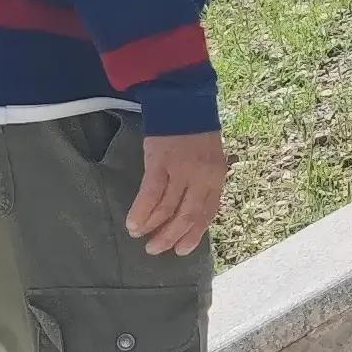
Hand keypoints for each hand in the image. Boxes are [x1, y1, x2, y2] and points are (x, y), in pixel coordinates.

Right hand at [128, 129, 229, 257]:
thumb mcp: (211, 158)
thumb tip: (190, 211)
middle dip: (171, 236)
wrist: (183, 101)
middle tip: (157, 250)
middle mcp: (202, 177)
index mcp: (217, 176)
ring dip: (153, 227)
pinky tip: (134, 224)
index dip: (194, 233)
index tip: (182, 249)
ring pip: (168, 208)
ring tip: (141, 238)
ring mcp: (181, 170)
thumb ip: (203, 182)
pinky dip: (142, 212)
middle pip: (187, 215)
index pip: (207, 212)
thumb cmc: (196, 131)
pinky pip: (151, 194)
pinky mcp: (160, 162)